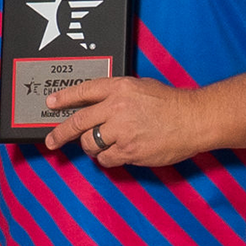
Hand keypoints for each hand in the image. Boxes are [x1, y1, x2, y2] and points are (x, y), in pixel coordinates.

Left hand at [42, 75, 213, 168]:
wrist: (195, 119)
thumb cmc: (171, 103)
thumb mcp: (141, 87)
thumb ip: (116, 94)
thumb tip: (95, 104)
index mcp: (119, 88)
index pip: (83, 91)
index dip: (64, 98)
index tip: (50, 104)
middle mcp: (117, 108)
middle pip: (78, 122)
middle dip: (60, 134)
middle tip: (52, 141)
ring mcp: (122, 131)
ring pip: (90, 143)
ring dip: (92, 146)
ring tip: (102, 144)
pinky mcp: (129, 150)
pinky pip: (106, 158)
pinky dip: (107, 158)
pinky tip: (117, 152)